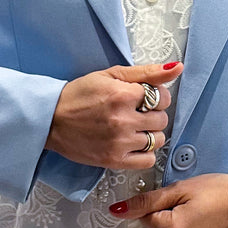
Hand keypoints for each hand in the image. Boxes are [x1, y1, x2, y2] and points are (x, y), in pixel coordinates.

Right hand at [45, 62, 182, 169]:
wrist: (51, 119)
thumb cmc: (79, 94)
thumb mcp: (110, 74)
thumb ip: (146, 72)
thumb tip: (177, 67)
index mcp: (122, 95)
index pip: (162, 97)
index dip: (155, 96)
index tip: (141, 98)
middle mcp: (123, 120)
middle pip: (162, 119)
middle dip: (152, 114)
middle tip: (134, 112)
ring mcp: (119, 142)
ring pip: (158, 140)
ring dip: (150, 133)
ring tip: (132, 128)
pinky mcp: (114, 160)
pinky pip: (147, 160)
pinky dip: (145, 152)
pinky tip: (132, 143)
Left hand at [109, 173, 227, 227]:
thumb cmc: (220, 191)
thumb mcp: (180, 189)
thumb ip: (146, 202)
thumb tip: (116, 210)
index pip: (145, 216)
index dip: (160, 203)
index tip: (177, 197)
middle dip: (168, 214)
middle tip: (192, 203)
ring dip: (178, 225)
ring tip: (201, 213)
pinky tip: (205, 224)